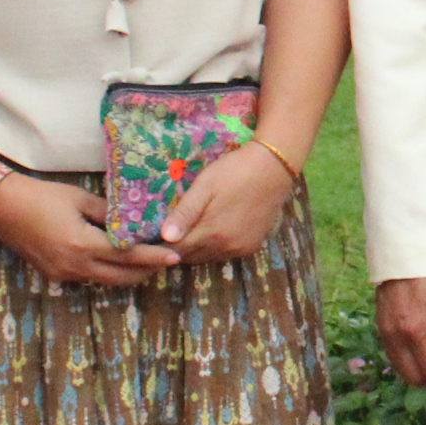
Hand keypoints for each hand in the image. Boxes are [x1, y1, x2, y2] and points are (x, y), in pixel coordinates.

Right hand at [0, 174, 175, 289]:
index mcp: (83, 245)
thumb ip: (108, 213)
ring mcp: (63, 274)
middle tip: (166, 260)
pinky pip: (88, 278)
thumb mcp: (79, 199)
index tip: (175, 256)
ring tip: (147, 261)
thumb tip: (132, 220)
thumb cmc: (41, 196)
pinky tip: (116, 260)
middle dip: (146, 271)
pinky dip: (106, 271)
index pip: (128, 256)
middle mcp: (75, 266)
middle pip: (121, 277)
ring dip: (127, 273)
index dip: (153, 257)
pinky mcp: (55, 275)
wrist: (1, 207)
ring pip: (105, 281)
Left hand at [159, 143, 298, 265]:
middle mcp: (226, 247)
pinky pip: (225, 254)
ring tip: (189, 231)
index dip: (163, 246)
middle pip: (192, 256)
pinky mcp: (252, 246)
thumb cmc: (234, 171)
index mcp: (211, 232)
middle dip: (178, 248)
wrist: (274, 168)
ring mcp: (241, 249)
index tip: (152, 237)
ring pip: (208, 257)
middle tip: (168, 232)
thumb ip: (185, 213)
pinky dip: (214, 247)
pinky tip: (212, 231)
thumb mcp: (205, 186)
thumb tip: (165, 237)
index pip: (177, 250)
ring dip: (196, 249)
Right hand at [378, 274, 425, 395]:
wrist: (406, 245)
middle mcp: (396, 335)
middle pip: (413, 377)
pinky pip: (393, 353)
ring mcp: (385, 330)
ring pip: (401, 368)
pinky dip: (408, 359)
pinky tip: (423, 350)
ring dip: (419, 372)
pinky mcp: (380, 323)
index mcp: (417, 331)